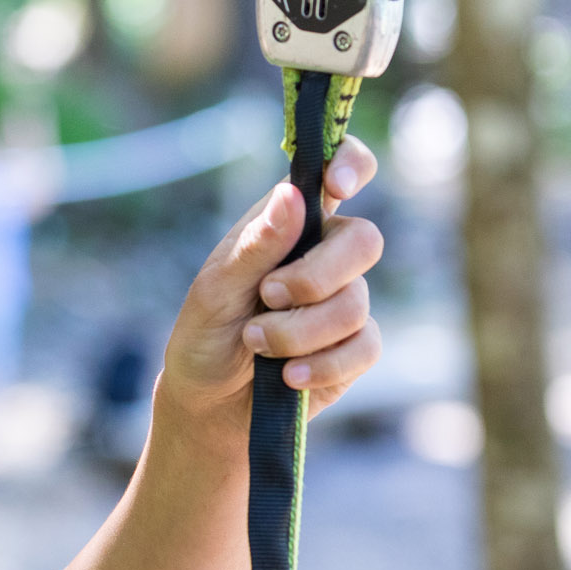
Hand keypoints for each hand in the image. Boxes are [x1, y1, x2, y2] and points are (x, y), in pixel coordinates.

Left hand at [158, 137, 383, 426]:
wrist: (208, 404)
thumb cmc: (206, 335)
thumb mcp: (215, 290)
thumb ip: (256, 245)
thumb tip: (291, 194)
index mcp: (290, 223)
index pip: (338, 172)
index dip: (350, 164)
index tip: (338, 185)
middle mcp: (324, 254)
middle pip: (363, 241)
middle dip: (315, 277)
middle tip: (268, 297)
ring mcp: (344, 301)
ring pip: (355, 303)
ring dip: (298, 332)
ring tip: (255, 343)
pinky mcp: (354, 348)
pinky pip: (364, 347)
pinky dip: (320, 365)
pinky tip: (287, 377)